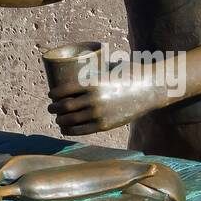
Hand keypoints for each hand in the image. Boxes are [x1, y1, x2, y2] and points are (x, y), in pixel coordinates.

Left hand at [47, 59, 166, 135]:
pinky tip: (65, 129)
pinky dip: (70, 130)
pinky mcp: (105, 125)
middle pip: (65, 106)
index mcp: (92, 83)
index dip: (54, 94)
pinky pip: (82, 130)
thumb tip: (82, 69)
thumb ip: (96, 73)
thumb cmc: (129, 75)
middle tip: (51, 108)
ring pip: (71, 120)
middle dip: (54, 108)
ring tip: (58, 119)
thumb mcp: (110, 69)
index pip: (64, 90)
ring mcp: (99, 113)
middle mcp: (93, 99)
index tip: (51, 95)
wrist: (149, 89)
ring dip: (60, 120)